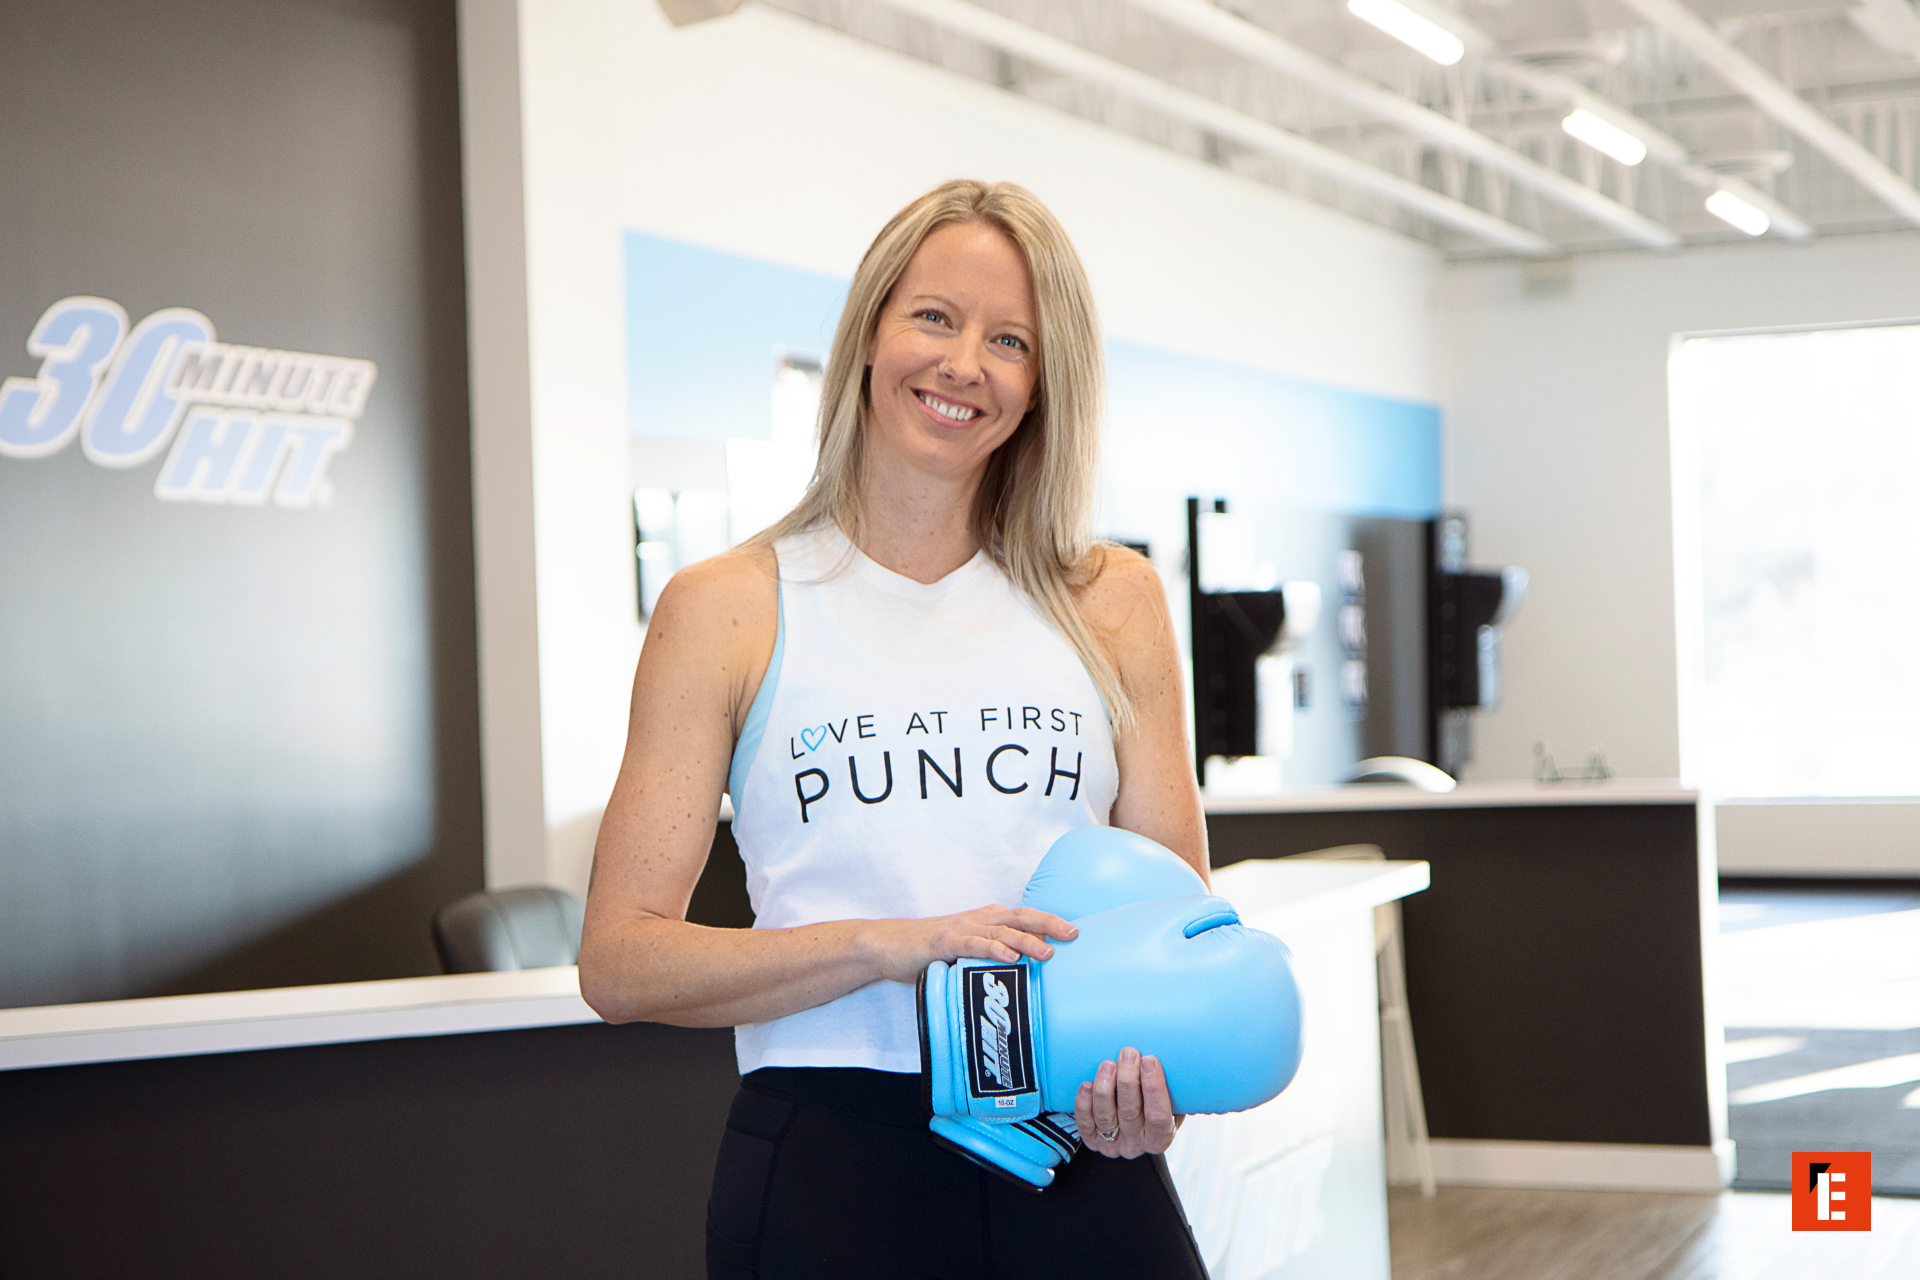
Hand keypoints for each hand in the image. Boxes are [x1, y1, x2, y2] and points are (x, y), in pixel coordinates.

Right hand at [860, 905, 1076, 984]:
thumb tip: (1026, 979)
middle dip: (1048, 925)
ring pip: (1002, 932)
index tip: (1076, 932)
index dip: (1051, 922)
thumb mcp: (969, 954)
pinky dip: (993, 950)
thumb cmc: (933, 953)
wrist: (892, 946)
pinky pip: (974, 944)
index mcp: (989, 920)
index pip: (1026, 918)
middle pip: (1021, 918)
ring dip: (1026, 941)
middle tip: (1073, 935)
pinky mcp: (945, 942)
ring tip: (1047, 952)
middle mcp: (980, 920)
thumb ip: (994, 962)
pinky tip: (1010, 958)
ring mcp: (963, 929)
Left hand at [1075, 1046, 1177, 1158]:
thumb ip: (1178, 1085)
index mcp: (1161, 1136)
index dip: (1154, 1088)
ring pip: (1106, 1118)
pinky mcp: (1093, 1141)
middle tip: (1129, 1052)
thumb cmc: (1155, 1102)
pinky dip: (1084, 1104)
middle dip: (1128, 1079)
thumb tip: (1187, 1045)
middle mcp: (1137, 1144)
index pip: (1159, 1116)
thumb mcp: (1174, 1100)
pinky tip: (1086, 1084)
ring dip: (1105, 1088)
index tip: (1151, 1060)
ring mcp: (1114, 1144)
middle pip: (1131, 1112)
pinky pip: (1086, 1126)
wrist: (1134, 1122)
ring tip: (1108, 1063)